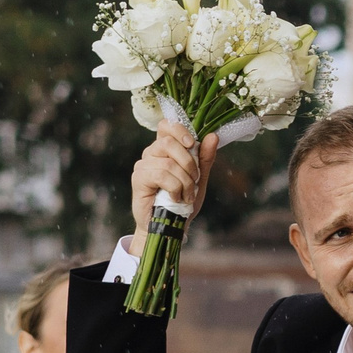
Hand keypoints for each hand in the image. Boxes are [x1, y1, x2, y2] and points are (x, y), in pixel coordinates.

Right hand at [129, 118, 221, 246]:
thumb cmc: (183, 202)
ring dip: (185, 182)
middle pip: (169, 142)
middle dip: (189, 163)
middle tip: (195, 180)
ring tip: (187, 196)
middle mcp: (152, 153)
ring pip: (169, 162)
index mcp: (165, 149)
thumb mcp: (199, 179)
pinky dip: (175, 188)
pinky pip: (162, 175)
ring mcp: (143, 165)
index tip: (192, 144)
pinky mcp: (139, 178)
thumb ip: (205, 158)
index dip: (180, 130)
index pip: (167, 126)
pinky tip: (175, 198)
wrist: (171, 227)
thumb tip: (213, 136)